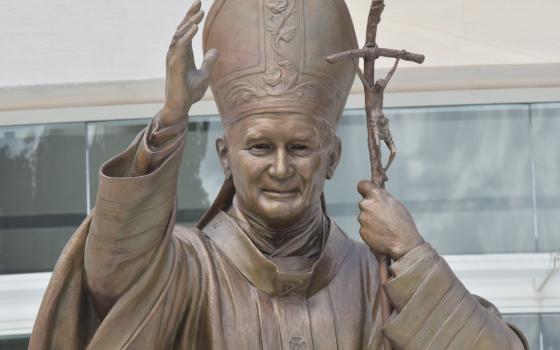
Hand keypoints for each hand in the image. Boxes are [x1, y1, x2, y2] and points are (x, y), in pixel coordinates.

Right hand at [161, 0, 218, 124]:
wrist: (181, 106)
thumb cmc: (190, 92)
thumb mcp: (205, 74)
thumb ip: (209, 61)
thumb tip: (216, 49)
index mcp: (183, 53)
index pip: (186, 31)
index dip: (191, 18)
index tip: (199, 6)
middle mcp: (176, 52)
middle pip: (181, 28)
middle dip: (190, 15)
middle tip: (198, 2)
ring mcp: (173, 57)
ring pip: (180, 35)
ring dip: (189, 23)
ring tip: (200, 14)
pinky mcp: (173, 64)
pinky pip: (180, 46)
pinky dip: (187, 36)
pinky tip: (194, 28)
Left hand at [357, 180, 423, 259]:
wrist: (405, 244)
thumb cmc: (403, 223)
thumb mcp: (395, 204)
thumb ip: (382, 197)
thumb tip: (376, 194)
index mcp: (376, 195)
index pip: (362, 185)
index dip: (364, 188)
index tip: (366, 191)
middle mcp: (366, 205)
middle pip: (364, 203)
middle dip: (371, 208)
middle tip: (383, 216)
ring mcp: (362, 219)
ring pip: (365, 217)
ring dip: (371, 221)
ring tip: (385, 227)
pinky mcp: (362, 231)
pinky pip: (365, 228)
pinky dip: (371, 231)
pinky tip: (382, 234)